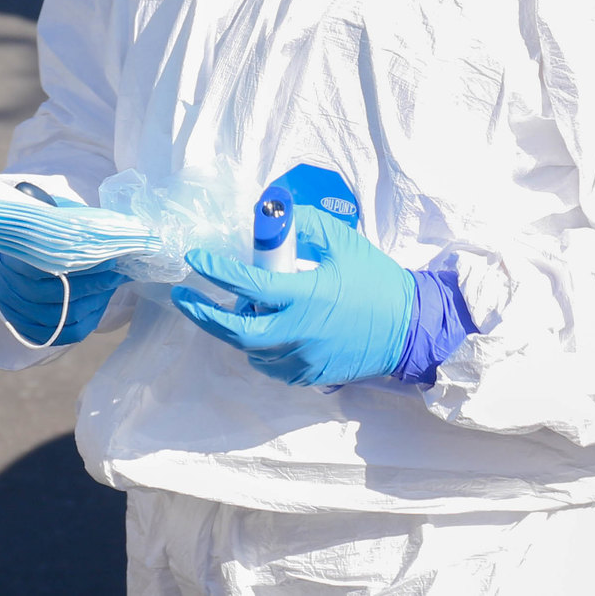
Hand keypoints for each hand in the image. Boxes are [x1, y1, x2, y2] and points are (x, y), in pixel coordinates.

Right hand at [0, 197, 128, 346]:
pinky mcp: (25, 327)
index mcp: (13, 257)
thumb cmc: (35, 233)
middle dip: (95, 284)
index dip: (83, 266)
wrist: (9, 251)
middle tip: (117, 273)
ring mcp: (16, 311)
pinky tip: (99, 304)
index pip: (47, 265)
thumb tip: (114, 233)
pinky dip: (85, 321)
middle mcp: (11, 287)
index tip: (109, 258)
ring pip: (61, 317)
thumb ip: (73, 227)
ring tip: (111, 286)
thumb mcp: (48, 221)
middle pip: (56, 294)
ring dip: (94, 302)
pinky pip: (61, 334)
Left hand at [171, 207, 416, 385]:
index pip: (248, 285)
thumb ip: (306, 227)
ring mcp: (301, 359)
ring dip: (239, 329)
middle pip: (235, 332)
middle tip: (185, 298)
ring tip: (243, 308)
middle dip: (203, 314)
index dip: (216, 270)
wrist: (409, 328)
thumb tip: (274, 219)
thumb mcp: (344, 243)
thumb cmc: (377, 281)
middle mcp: (298, 332)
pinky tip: (269, 329)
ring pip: (251, 350)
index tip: (194, 259)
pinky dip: (261, 347)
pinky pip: (271, 363)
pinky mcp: (308, 376)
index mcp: (305, 296)